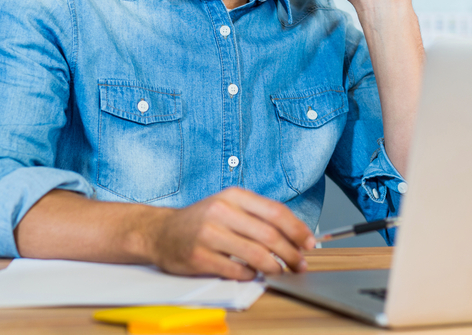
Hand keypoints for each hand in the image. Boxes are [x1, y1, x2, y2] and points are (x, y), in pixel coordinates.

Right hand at [146, 187, 314, 279]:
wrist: (161, 232)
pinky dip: (251, 275)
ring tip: (281, 270)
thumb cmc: (201, 221)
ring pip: (256, 254)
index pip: (275, 211)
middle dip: (291, 253)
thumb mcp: (228, 206)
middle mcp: (221, 211)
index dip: (297, 229)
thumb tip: (294, 234)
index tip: (310, 242)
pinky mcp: (200, 257)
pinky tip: (253, 274)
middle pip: (269, 235)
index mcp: (232, 195)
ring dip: (275, 266)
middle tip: (300, 264)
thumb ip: (257, 216)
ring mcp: (209, 234)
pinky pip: (237, 270)